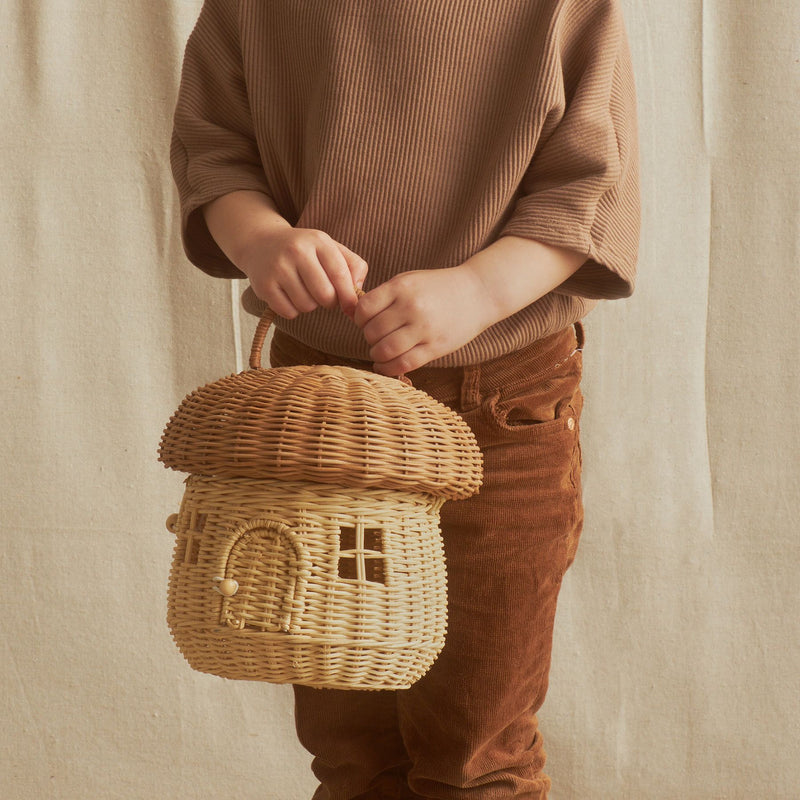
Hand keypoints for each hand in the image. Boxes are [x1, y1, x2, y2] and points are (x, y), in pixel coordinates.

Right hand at [237, 226, 367, 318]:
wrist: (261, 243)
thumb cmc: (305, 251)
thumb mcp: (330, 248)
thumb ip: (353, 266)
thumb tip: (356, 295)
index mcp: (318, 240)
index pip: (340, 274)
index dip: (349, 297)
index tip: (351, 308)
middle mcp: (296, 251)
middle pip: (325, 295)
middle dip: (329, 301)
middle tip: (323, 294)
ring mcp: (278, 268)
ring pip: (307, 306)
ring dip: (309, 305)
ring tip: (303, 290)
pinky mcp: (264, 285)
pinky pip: (289, 312)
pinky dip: (292, 310)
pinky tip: (288, 295)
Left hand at [353, 267, 488, 374]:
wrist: (477, 293)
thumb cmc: (437, 287)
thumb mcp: (409, 281)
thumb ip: (382, 296)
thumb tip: (351, 314)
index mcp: (402, 288)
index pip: (364, 309)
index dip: (359, 319)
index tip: (366, 321)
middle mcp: (411, 307)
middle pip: (372, 332)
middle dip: (369, 337)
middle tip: (377, 336)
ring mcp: (424, 329)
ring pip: (384, 350)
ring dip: (376, 354)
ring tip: (381, 351)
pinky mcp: (435, 347)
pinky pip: (403, 364)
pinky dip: (387, 368)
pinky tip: (385, 365)